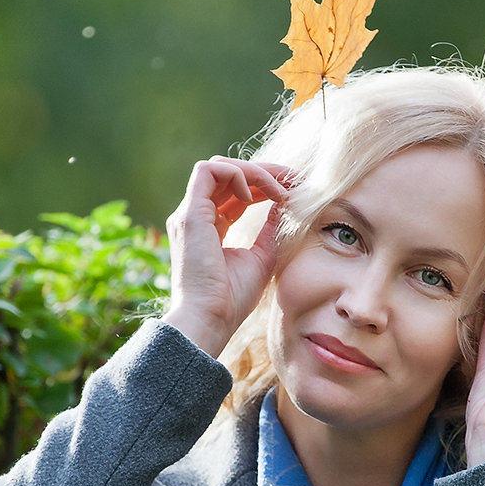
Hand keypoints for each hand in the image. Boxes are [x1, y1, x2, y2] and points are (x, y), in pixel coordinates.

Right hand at [162, 156, 287, 356]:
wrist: (211, 318)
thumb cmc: (233, 298)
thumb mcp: (262, 256)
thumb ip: (270, 228)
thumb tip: (284, 202)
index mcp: (209, 227)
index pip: (236, 192)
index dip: (265, 185)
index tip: (294, 190)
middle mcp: (196, 216)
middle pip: (228, 174)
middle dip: (264, 172)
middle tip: (295, 180)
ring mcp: (190, 214)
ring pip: (219, 167)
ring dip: (254, 171)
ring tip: (280, 190)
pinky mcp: (190, 214)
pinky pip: (209, 171)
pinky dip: (237, 174)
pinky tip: (257, 196)